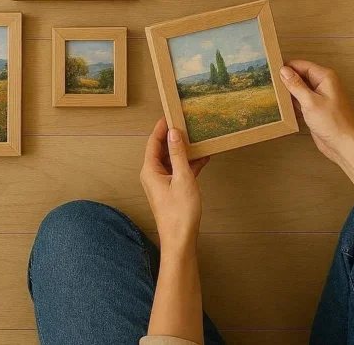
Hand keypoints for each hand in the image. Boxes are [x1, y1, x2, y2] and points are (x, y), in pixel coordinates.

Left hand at [141, 118, 208, 249]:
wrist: (180, 239)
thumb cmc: (180, 212)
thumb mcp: (182, 178)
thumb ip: (179, 154)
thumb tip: (174, 133)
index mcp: (150, 170)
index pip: (153, 142)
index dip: (161, 128)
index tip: (170, 115)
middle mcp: (153, 175)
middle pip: (161, 150)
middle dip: (173, 137)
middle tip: (184, 123)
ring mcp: (162, 183)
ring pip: (172, 161)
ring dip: (183, 151)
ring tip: (196, 138)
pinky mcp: (171, 190)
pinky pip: (178, 171)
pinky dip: (189, 164)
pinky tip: (203, 158)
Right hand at [279, 60, 353, 164]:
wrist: (343, 144)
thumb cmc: (331, 122)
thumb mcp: (310, 102)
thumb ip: (296, 85)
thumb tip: (283, 70)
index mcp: (325, 77)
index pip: (301, 65)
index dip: (286, 67)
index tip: (270, 71)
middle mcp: (323, 84)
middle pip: (300, 76)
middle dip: (286, 80)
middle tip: (268, 83)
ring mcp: (320, 96)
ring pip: (299, 88)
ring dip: (288, 92)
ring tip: (271, 95)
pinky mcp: (316, 107)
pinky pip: (301, 100)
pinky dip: (292, 102)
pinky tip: (281, 106)